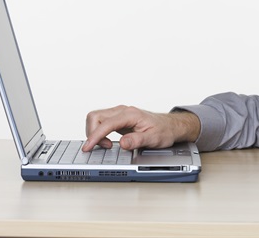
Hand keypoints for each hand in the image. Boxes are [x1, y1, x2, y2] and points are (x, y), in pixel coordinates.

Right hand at [82, 105, 199, 151]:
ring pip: (96, 118)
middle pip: (96, 116)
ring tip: (106, 145)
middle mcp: (123, 111)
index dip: (95, 136)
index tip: (88, 146)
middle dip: (92, 133)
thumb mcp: (153, 138)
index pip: (106, 123)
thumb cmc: (163, 130)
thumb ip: (137, 140)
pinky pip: (101, 122)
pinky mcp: (118, 119)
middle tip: (103, 147)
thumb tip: (123, 143)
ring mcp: (120, 114)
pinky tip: (106, 142)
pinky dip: (99, 132)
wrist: (169, 126)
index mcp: (130, 114)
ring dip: (95, 132)